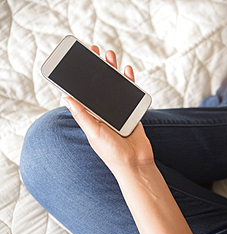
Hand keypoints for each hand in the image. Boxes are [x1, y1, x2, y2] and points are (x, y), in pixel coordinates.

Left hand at [62, 46, 154, 176]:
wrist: (136, 163)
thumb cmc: (112, 153)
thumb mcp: (94, 133)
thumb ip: (82, 115)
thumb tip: (66, 97)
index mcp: (91, 117)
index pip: (83, 93)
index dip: (79, 78)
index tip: (76, 62)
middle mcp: (103, 112)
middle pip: (99, 86)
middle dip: (96, 69)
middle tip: (94, 52)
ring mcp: (118, 110)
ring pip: (114, 86)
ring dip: (112, 70)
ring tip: (109, 56)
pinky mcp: (132, 111)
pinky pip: (129, 93)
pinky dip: (129, 81)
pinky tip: (126, 70)